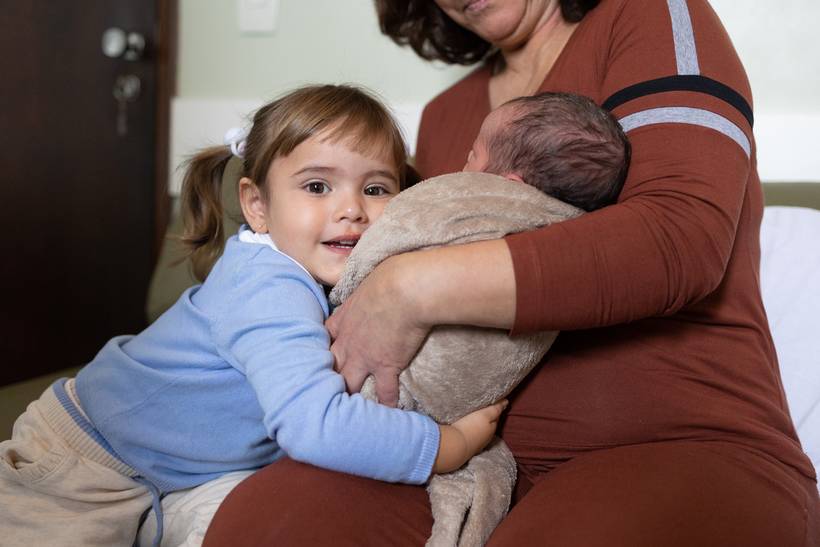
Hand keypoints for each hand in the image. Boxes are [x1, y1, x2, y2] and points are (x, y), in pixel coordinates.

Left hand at [327, 255, 429, 406]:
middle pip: (329, 368)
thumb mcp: (365, 284)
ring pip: (349, 385)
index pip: (322, 341)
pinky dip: (386, 405)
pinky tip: (388, 416)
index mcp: (341, 321)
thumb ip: (362, 294)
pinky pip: (384, 393)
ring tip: (345, 414)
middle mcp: (347, 344)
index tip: (318, 360)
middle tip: (320, 395)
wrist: (405, 289)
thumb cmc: (388, 279)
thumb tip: (369, 288)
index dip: (320, 352)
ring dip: (348, 398)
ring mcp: (364, 358)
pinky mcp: (386, 367)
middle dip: (324, 382)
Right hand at [433, 400, 507, 473]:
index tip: (490, 403)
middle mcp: (487, 437)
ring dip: (478, 426)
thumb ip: (496, 408)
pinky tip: (466, 429)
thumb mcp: (485, 414)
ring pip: (480, 432)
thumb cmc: (470, 427)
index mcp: (492, 428)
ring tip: (472, 418)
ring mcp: (477, 444)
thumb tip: (506, 402)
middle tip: (481, 409)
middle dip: (486, 418)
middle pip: (488, 425)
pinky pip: (472, 437)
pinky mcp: (468, 448)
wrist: (455, 445)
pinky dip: (472, 432)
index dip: (493, 409)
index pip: (496, 417)